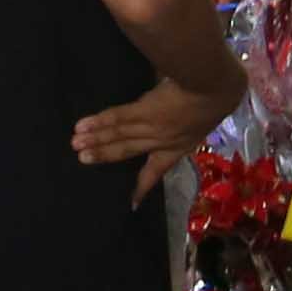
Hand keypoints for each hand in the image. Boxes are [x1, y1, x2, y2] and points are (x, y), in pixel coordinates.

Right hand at [72, 72, 242, 205]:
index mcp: (179, 146)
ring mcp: (151, 126)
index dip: (143, 186)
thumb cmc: (215, 97)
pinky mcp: (144, 110)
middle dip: (104, 155)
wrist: (214, 87)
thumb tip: (173, 110)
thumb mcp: (205, 117)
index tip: (132, 204)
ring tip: (76, 144)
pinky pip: (117, 118)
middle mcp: (161, 140)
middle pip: (128, 150)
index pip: (157, 170)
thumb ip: (188, 119)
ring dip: (96, 140)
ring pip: (119, 135)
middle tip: (82, 160)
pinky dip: (99, 122)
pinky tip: (82, 125)